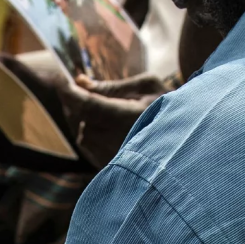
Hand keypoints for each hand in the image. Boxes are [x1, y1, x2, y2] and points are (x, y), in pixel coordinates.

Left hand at [51, 72, 167, 168]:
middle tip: (80, 86)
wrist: (183, 143)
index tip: (61, 78)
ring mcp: (109, 155)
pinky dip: (89, 129)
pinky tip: (105, 123)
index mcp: (124, 117)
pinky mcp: (108, 165)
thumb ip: (112, 86)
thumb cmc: (168, 107)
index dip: (68, 91)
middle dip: (74, 100)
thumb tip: (81, 81)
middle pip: (78, 116)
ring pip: (80, 130)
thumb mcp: (147, 86)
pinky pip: (87, 143)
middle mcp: (113, 139)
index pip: (84, 104)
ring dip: (83, 116)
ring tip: (102, 106)